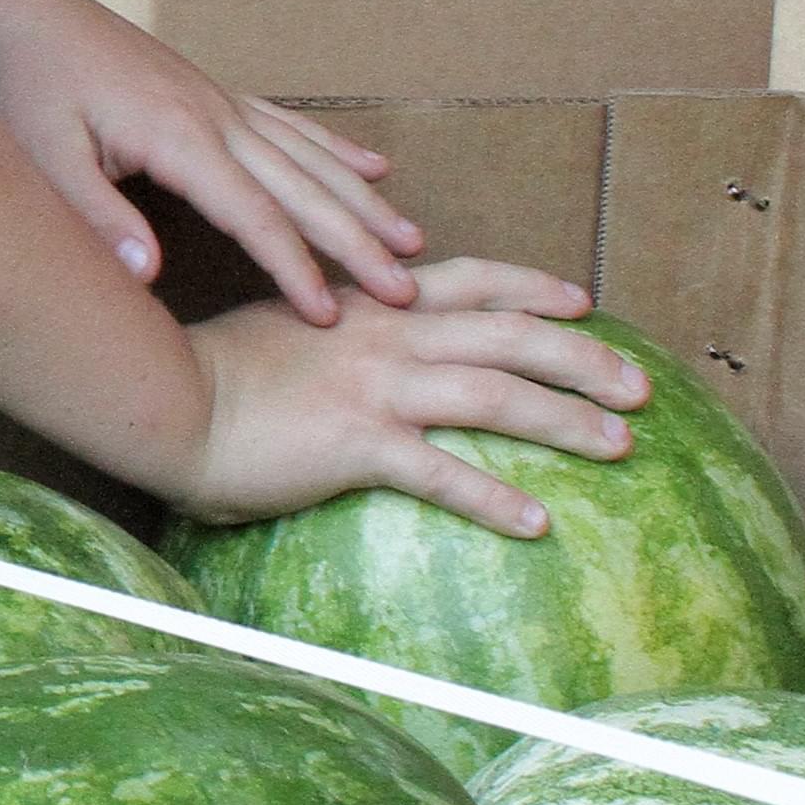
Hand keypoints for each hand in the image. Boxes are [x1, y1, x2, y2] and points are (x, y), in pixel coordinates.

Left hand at [0, 0, 422, 318]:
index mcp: (178, 138)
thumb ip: (94, 216)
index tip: (330, 318)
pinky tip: (373, 167)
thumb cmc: (21, 81)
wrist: (15, 6)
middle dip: (359, 243)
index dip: (295, 270)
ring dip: (363, 200)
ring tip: (416, 241)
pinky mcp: (209, 91)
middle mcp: (213, 116)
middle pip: (302, 189)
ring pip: (309, 156)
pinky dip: (335, 149)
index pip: (254, 216)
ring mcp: (217, 100)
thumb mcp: (40, 155)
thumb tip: (146, 278)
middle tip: (408, 292)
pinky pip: (288, 124)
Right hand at [175, 257, 637, 533]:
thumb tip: (359, 353)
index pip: (472, 281)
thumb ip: (336, 334)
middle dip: (584, 359)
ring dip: (566, 421)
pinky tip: (536, 523)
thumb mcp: (284, 328)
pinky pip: (443, 474)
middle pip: (509, 336)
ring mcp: (374, 388)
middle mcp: (385, 336)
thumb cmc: (213, 371)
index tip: (585, 302)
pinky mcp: (357, 443)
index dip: (535, 289)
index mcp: (369, 304)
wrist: (165, 398)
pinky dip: (496, 499)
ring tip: (619, 447)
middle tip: (639, 387)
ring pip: (497, 395)